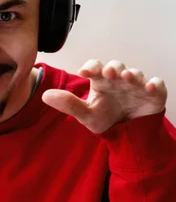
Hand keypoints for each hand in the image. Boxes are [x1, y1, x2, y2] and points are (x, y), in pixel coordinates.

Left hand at [42, 59, 166, 133]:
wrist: (127, 135)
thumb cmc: (106, 119)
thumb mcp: (86, 114)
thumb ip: (68, 104)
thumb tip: (44, 95)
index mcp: (102, 82)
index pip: (95, 67)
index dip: (91, 66)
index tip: (83, 71)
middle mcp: (119, 80)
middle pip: (116, 67)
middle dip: (113, 68)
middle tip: (108, 73)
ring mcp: (136, 85)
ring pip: (135, 73)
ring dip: (132, 74)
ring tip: (127, 77)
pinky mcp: (153, 94)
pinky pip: (156, 84)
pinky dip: (154, 84)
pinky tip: (149, 87)